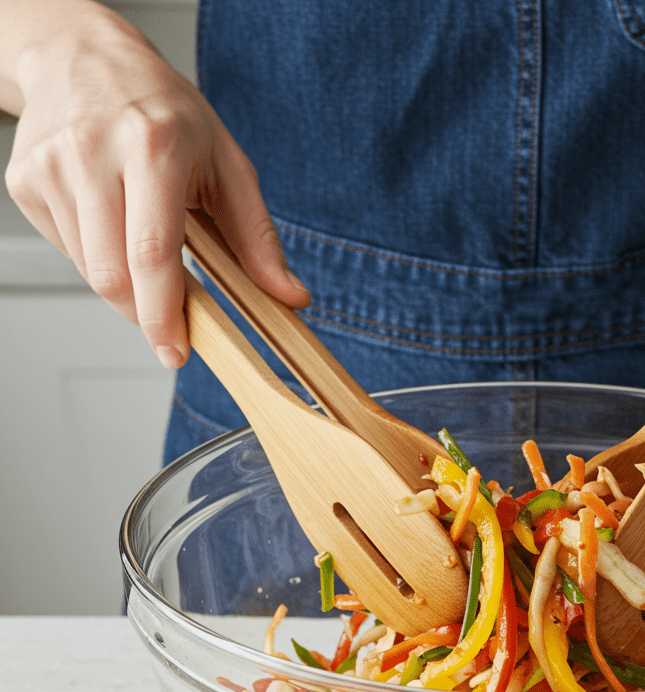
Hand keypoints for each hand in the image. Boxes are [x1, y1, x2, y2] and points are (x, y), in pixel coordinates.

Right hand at [2, 3, 308, 367]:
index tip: (175, 351)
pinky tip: (113, 225)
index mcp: (153, 146)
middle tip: (170, 325)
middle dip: (145, 315)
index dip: (163, 313)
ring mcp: (50, 165)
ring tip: (145, 249)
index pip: (153, 251)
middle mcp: (94, 152)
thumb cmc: (165, 113)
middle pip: (113, 273)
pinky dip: (99, 259)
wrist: (85, 58)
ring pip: (89, 270)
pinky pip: (68, 251)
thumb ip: (258, 238)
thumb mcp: (228, 164)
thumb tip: (290, 296)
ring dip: (125, 285)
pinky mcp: (23, 180)